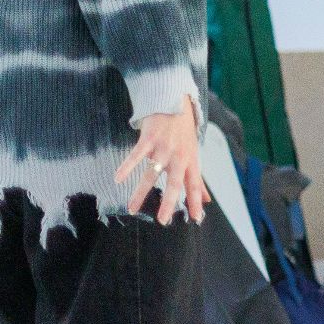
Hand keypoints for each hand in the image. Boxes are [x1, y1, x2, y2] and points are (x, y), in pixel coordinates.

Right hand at [115, 95, 206, 224]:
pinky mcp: (148, 139)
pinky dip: (127, 166)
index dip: (195, 202)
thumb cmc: (183, 133)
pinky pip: (136, 155)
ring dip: (141, 192)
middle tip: (163, 220)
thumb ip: (197, 179)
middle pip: (174, 182)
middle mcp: (178, 156)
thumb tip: (206, 200)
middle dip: (169, 202)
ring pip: (152, 173)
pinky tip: (118, 179)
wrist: (174, 103)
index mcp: (190, 161)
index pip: (195, 185)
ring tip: (132, 208)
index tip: (196, 219)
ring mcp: (163, 147)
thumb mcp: (194, 155)